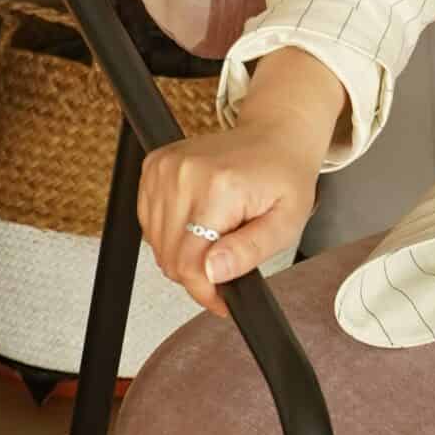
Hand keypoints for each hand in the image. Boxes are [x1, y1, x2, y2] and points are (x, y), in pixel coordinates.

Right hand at [137, 122, 322, 319]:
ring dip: (183, 252)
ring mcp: (165, 167)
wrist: (275, 137)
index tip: (222, 297)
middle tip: (227, 259)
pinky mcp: (154, 165)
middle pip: (169, 257)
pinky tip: (198, 220)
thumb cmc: (284, 177)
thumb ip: (249, 251)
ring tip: (217, 235)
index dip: (205, 291)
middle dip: (198, 272)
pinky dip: (171, 232)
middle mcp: (185, 173)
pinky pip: (148, 222)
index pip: (188, 264)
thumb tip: (212, 272)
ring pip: (156, 243)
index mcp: (219, 187)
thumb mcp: (286, 222)